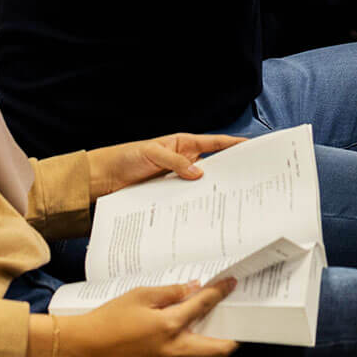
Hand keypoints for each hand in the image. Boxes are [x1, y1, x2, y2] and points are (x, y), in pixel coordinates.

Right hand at [61, 281, 238, 356]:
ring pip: (195, 356)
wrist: (82, 349)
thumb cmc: (107, 320)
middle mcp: (172, 351)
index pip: (203, 306)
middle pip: (217, 350)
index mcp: (168, 326)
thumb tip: (192, 288)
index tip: (230, 284)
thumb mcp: (138, 296)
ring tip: (194, 324)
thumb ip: (169, 292)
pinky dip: (178, 349)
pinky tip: (166, 337)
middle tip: (235, 323)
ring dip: (200, 341)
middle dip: (232, 338)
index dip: (220, 293)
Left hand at [87, 134, 243, 200]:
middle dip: (229, 172)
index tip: (252, 147)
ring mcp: (178, 179)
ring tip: (231, 201)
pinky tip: (204, 213)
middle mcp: (184, 162)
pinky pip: (187, 199)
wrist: (104, 178)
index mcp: (183, 144)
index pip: (214, 143)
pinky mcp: (170, 195)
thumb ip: (175, 162)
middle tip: (248, 181)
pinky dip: (195, 205)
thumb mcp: (152, 154)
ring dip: (212, 192)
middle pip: (213, 166)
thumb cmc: (126, 157)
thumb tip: (198, 174)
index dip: (233, 144)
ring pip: (202, 186)